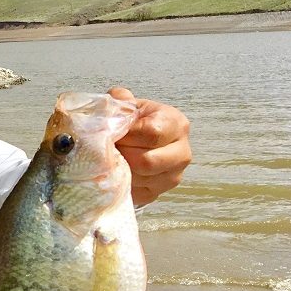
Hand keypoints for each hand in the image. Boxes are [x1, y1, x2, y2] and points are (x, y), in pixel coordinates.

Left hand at [109, 87, 191, 205]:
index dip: (126, 134)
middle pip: (147, 161)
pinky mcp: (158, 193)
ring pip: (140, 178)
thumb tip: (117, 97)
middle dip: (121, 154)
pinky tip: (116, 171)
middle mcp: (182, 152)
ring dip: (119, 169)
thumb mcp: (130, 106)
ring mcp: (173, 176)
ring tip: (110, 158)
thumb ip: (122, 100)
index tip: (112, 133)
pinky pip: (135, 192)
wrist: (140, 143)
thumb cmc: (134, 122)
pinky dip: (121, 182)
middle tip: (107, 148)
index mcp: (176, 124)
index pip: (151, 133)